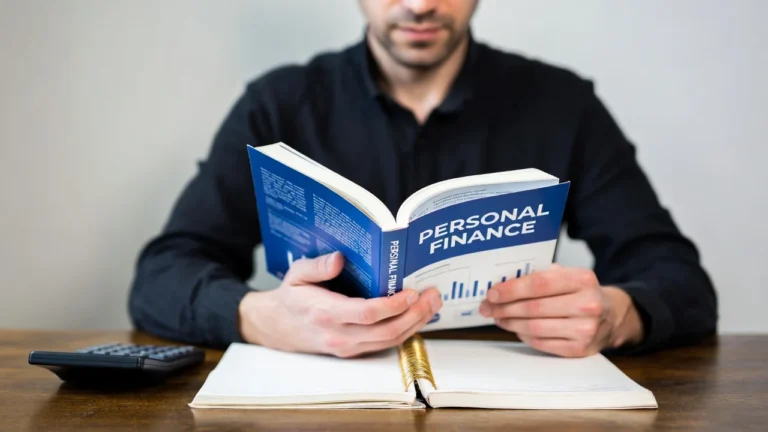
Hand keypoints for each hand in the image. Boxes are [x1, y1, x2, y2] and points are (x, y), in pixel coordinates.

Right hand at [238, 251, 442, 357]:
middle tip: (433, 296)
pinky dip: (405, 331)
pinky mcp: (353, 351)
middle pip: (386, 332)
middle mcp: (339, 335)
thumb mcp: (295, 274)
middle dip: (414, 315)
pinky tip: (417, 316)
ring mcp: (347, 347)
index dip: (393, 306)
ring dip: (415, 324)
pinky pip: (384, 345)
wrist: (276, 327)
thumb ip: (316, 266)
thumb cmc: (290, 297)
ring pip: (389, 342)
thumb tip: (338, 258)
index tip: (412, 292)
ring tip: (432, 304)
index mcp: (325, 313)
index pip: (367, 314)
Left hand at [479, 264, 643, 356]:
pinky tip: (516, 328)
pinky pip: (541, 343)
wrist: (611, 316)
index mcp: (583, 279)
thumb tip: (502, 284)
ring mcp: (585, 329)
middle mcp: (587, 304)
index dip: (511, 289)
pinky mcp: (579, 349)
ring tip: (498, 318)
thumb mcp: (567, 275)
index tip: (492, 293)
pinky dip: (524, 335)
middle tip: (487, 307)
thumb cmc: (580, 293)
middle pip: (534, 308)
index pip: (539, 284)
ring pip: (535, 327)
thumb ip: (540, 275)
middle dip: (504, 308)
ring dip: (510, 323)